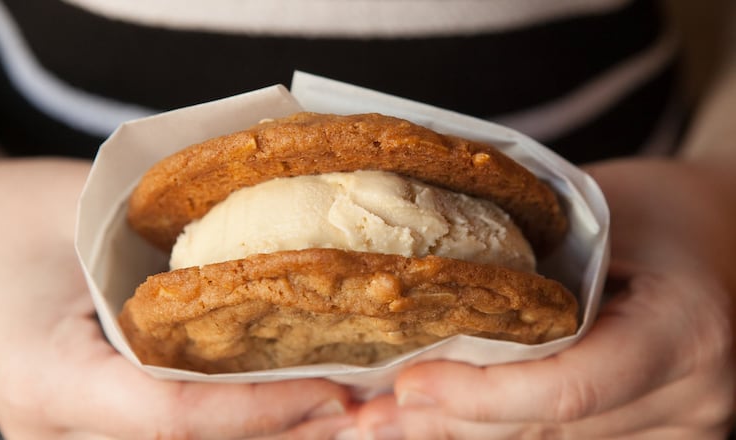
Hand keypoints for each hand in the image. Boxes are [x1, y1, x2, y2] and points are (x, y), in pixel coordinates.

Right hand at [0, 156, 353, 438]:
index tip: (335, 392)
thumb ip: (164, 260)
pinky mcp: (91, 435)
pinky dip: (238, 427)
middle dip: (282, 438)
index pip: (171, 417)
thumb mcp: (81, 218)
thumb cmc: (10, 218)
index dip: (259, 409)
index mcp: (46, 379)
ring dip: (270, 438)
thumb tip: (274, 272)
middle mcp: (55, 434)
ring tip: (346, 417)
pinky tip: (294, 409)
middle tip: (364, 417)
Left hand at [345, 158, 734, 438]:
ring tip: (391, 424)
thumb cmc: (663, 211)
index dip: (479, 395)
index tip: (407, 386)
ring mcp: (683, 428)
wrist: (724, 234)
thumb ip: (529, 256)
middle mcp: (693, 399)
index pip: (567, 388)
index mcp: (684, 332)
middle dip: (454, 425)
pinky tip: (448, 420)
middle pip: (549, 433)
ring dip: (467, 435)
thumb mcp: (603, 208)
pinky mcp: (661, 436)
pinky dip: (502, 429)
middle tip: (371, 417)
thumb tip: (423, 288)